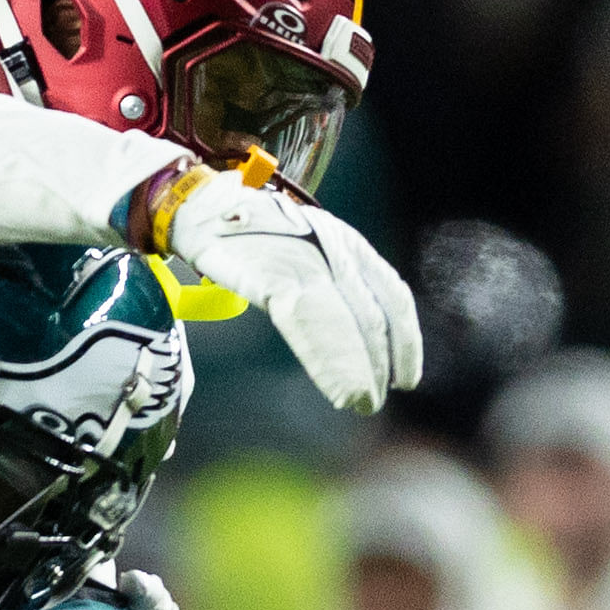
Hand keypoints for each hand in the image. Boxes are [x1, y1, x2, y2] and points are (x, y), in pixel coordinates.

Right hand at [154, 156, 423, 414]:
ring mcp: (305, 262)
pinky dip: (329, 359)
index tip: (406, 378)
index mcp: (347, 244)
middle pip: (372, 314)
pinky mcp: (272, 275)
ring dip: (358, 368)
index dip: (404, 340)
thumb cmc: (250, 235)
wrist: (203, 208)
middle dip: (380, 362)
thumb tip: (344, 331)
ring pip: (346, 322)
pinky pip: (309, 323)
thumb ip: (325, 283)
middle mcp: (335, 250)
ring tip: (361, 401)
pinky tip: (338, 387)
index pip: (391, 294)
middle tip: (374, 401)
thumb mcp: (302, 250)